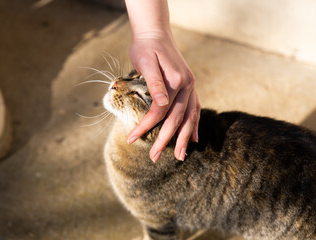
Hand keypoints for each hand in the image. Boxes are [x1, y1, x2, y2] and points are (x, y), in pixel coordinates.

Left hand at [127, 30, 200, 161]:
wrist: (155, 33)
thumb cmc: (145, 47)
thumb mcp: (145, 62)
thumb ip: (155, 84)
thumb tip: (161, 104)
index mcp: (177, 80)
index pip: (161, 110)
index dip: (146, 126)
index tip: (131, 138)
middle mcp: (188, 85)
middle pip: (178, 118)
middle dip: (166, 140)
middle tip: (154, 158)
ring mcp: (191, 87)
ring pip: (191, 117)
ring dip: (184, 137)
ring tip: (180, 156)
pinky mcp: (189, 87)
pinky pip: (195, 109)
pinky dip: (194, 125)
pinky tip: (193, 137)